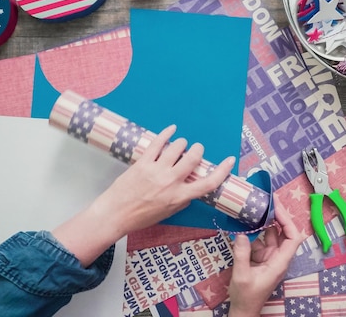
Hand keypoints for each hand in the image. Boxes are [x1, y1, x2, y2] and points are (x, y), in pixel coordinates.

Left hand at [94, 124, 235, 232]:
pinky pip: (158, 143)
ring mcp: (156, 170)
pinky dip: (167, 133)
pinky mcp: (143, 162)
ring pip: (178, 147)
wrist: (116, 213)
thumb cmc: (141, 216)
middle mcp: (171, 182)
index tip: (230, 161)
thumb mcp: (169, 212)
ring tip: (180, 145)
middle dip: (198, 150)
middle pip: (194, 158)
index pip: (208, 183)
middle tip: (196, 150)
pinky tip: (171, 130)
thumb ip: (183, 199)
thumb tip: (191, 187)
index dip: (222, 171)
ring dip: (182, 143)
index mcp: (179, 197)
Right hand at [228, 201, 302, 316]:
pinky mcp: (261, 259)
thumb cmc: (246, 297)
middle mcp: (278, 258)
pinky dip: (255, 233)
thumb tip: (242, 234)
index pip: (293, 239)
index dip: (288, 222)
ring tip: (258, 208)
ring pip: (272, 236)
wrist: (243, 310)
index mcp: (279, 263)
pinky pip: (261, 242)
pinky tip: (247, 224)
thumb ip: (242, 254)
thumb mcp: (242, 275)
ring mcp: (270, 258)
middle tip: (269, 201)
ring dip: (266, 223)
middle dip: (279, 217)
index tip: (276, 209)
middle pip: (285, 233)